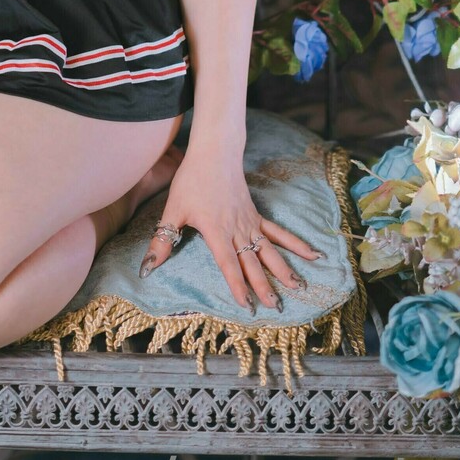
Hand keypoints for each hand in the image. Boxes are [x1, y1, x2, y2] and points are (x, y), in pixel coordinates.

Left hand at [137, 148, 321, 312]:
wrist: (214, 152)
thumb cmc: (191, 180)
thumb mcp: (172, 210)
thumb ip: (162, 241)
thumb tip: (147, 268)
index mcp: (217, 230)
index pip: (228, 264)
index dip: (238, 285)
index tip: (247, 305)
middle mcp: (237, 229)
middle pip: (253, 261)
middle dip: (264, 285)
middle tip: (275, 307)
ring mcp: (250, 222)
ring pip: (270, 250)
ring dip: (284, 269)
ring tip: (299, 288)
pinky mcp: (256, 215)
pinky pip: (278, 232)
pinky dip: (295, 244)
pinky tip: (312, 254)